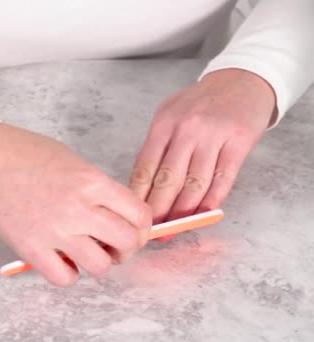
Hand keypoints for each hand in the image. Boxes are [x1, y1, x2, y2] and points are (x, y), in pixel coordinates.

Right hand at [0, 121, 151, 285]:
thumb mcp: (73, 161)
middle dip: (126, 248)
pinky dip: (68, 274)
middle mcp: (78, 208)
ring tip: (86, 253)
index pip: (139, 214)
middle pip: (127, 243)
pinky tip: (62, 261)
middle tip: (114, 245)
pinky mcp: (31, 248)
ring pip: (100, 266)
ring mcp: (55, 231)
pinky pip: (64, 278)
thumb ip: (97, 188)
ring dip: (99, 262)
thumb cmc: (26, 155)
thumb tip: (116, 214)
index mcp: (92, 182)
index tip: (134, 230)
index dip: (142, 227)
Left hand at [130, 68, 275, 237]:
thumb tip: (142, 186)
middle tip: (152, 233)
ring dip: (184, 212)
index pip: (145, 167)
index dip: (139, 196)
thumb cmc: (200, 102)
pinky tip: (202, 215)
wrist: (241, 81)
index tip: (134, 216)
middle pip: (168, 179)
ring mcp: (213, 136)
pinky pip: (222, 180)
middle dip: (158, 211)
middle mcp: (186, 130)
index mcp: (164, 124)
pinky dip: (212, 201)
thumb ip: (157, 146)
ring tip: (174, 229)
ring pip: (195, 184)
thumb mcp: (170, 114)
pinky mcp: (238, 143)